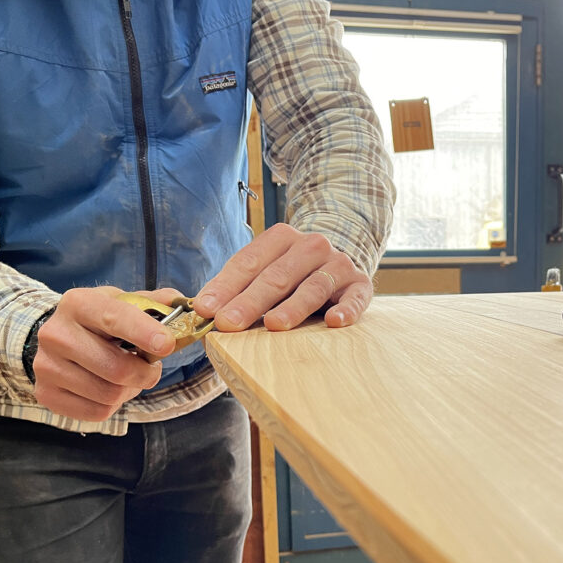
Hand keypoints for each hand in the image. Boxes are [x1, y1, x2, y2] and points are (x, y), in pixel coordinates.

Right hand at [32, 286, 179, 421]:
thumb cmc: (100, 320)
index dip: (144, 333)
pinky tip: (109, 388)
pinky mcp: (46, 393)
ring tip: (128, 376)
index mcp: (78, 303)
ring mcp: (46, 366)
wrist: (59, 338)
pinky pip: (97, 412)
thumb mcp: (124, 302)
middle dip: (146, 373)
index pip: (115, 319)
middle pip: (117, 368)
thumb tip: (185, 305)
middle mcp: (56, 333)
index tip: (167, 345)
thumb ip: (156, 302)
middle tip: (151, 367)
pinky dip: (113, 405)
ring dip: (130, 389)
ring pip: (109, 394)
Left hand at [193, 223, 372, 331]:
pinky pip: (354, 298)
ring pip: (313, 286)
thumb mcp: (266, 270)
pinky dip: (346, 310)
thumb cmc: (295, 273)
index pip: (249, 262)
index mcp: (281, 238)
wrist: (342, 261)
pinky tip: (334, 322)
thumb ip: (237, 286)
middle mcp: (311, 246)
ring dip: (293, 307)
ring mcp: (338, 264)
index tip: (206, 309)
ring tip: (274, 325)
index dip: (226, 286)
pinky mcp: (360, 284)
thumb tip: (201, 309)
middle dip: (250, 301)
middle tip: (229, 323)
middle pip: (277, 276)